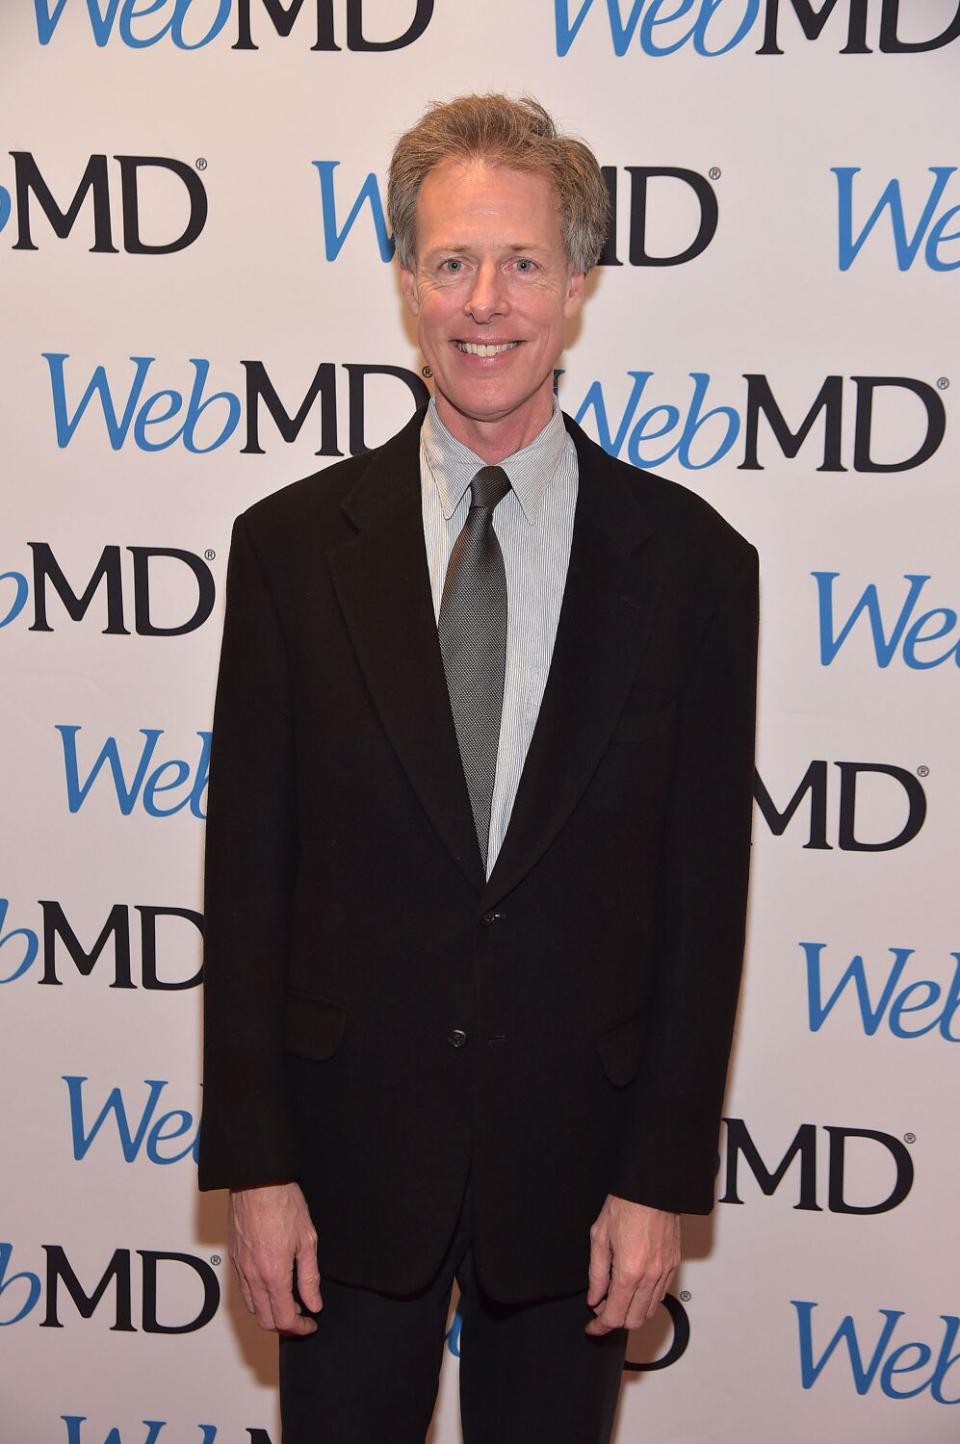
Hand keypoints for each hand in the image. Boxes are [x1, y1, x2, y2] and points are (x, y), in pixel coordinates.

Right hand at [229, 1180, 322, 1333]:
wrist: (257, 1181)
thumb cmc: (283, 1204)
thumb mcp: (307, 1240)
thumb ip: (310, 1277)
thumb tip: (314, 1304)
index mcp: (274, 1274)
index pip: (284, 1319)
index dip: (300, 1328)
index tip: (311, 1323)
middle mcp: (253, 1276)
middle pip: (265, 1320)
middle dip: (284, 1325)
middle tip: (301, 1315)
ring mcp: (240, 1267)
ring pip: (252, 1306)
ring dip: (269, 1311)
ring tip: (288, 1299)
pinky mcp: (233, 1257)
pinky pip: (243, 1288)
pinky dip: (257, 1296)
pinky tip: (271, 1283)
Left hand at [585, 1194, 679, 1334]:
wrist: (652, 1188)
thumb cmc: (626, 1205)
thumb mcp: (599, 1237)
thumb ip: (597, 1274)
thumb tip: (594, 1298)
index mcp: (629, 1272)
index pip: (614, 1315)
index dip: (600, 1326)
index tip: (593, 1327)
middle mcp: (650, 1277)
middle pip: (634, 1320)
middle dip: (616, 1321)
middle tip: (602, 1310)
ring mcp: (664, 1272)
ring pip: (650, 1310)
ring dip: (632, 1312)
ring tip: (617, 1297)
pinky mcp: (674, 1264)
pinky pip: (661, 1294)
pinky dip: (647, 1300)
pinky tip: (634, 1288)